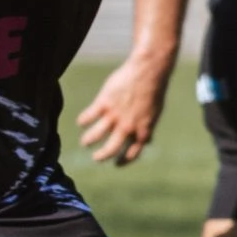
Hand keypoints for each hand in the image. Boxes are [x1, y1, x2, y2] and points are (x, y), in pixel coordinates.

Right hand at [75, 49, 176, 164]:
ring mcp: (115, 116)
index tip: (117, 164)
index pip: (132, 153)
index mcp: (142, 130)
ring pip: (95, 136)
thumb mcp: (155, 114)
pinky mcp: (104, 103)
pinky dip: (83, 121)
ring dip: (88, 141)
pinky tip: (82, 122)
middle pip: (111, 149)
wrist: (148, 72)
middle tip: (96, 158)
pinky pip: (88, 117)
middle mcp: (128, 127)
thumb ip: (147, 128)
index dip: (124, 161)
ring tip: (85, 143)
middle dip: (102, 156)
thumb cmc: (153, 91)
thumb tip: (146, 142)